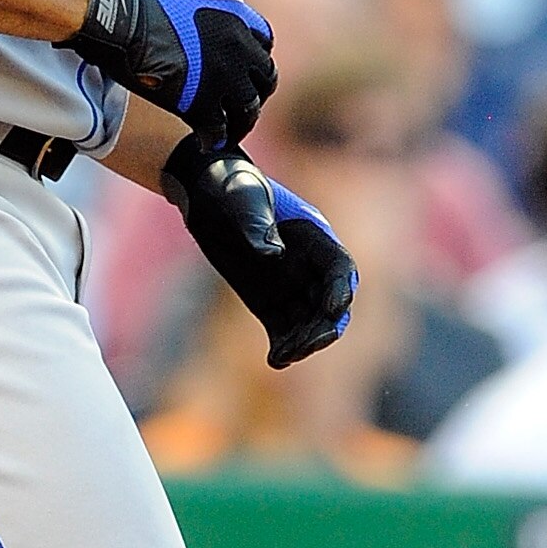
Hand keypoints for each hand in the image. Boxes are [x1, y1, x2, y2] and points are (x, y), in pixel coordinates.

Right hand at [65, 0, 276, 146]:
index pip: (264, 43)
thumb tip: (202, 36)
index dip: (254, 61)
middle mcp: (238, 44)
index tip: (245, 72)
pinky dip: (216, 139)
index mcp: (235, 14)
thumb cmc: (137, 5)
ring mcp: (224, 75)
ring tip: (231, 132)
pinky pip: (220, 130)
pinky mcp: (204, 102)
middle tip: (242, 106)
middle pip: (265, 78)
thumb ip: (206, 18)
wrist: (120, 21)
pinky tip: (208, 143)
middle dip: (255, 93)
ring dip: (242, 123)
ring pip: (249, 109)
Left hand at [164, 134, 356, 368]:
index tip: (333, 309)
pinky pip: (284, 330)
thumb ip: (259, 226)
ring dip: (304, 341)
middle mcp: (309, 265)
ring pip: (310, 322)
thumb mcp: (244, 199)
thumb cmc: (230, 187)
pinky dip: (284, 346)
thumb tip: (273, 255)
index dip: (340, 290)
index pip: (338, 269)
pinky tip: (275, 360)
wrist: (206, 193)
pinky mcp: (270, 303)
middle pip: (331, 303)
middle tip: (308, 343)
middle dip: (325, 325)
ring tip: (286, 355)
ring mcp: (291, 286)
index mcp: (313, 237)